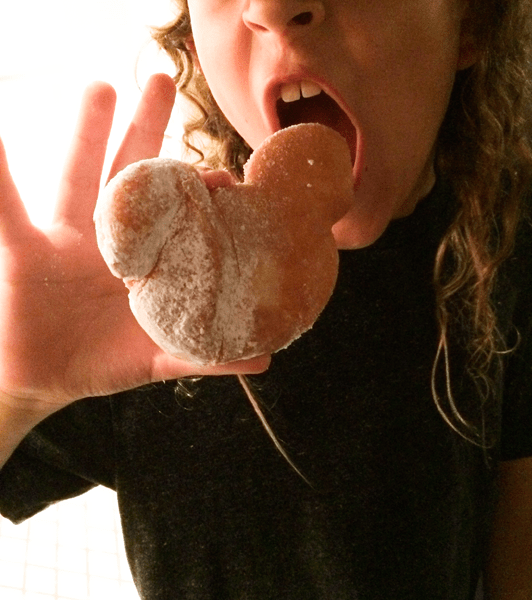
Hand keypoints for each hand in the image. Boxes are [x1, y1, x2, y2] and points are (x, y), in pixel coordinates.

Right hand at [0, 74, 268, 417]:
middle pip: (132, 175)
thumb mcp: (159, 359)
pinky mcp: (27, 252)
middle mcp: (112, 240)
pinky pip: (7, 210)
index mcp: (147, 261)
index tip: (225, 176)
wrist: (46, 381)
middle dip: (146, 128)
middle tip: (162, 78)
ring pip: (80, 177)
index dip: (198, 193)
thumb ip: (207, 357)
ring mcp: (68, 240)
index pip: (175, 215)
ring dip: (88, 132)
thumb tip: (266, 360)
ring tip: (102, 86)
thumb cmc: (105, 364)